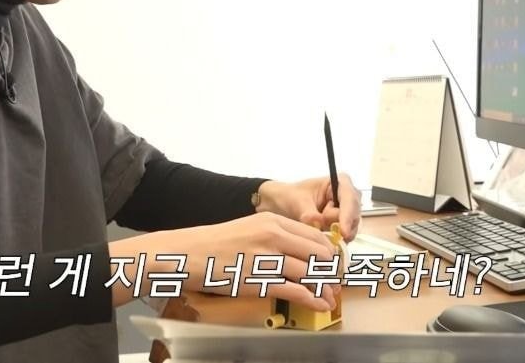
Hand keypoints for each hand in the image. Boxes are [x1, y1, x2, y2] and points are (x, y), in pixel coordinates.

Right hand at [109, 211, 338, 310]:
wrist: (189, 254)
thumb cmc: (216, 245)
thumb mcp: (250, 230)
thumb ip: (276, 237)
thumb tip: (301, 253)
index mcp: (274, 221)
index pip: (317, 236)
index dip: (331, 254)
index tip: (335, 265)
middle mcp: (274, 235)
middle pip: (319, 254)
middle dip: (333, 271)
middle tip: (336, 282)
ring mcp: (267, 257)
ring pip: (311, 272)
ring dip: (325, 288)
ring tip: (330, 297)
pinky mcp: (259, 279)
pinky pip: (296, 290)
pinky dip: (312, 299)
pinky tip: (318, 304)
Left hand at [255, 173, 360, 241]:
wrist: (283, 204)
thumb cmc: (291, 196)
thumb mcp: (297, 201)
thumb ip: (310, 213)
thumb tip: (318, 223)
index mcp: (341, 182)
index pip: (350, 199)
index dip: (348, 216)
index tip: (343, 232)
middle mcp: (348, 197)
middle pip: (354, 215)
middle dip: (338, 225)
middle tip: (319, 227)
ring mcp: (347, 213)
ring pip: (351, 229)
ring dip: (334, 233)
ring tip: (315, 227)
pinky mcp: (343, 227)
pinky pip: (344, 237)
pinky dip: (333, 239)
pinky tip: (320, 236)